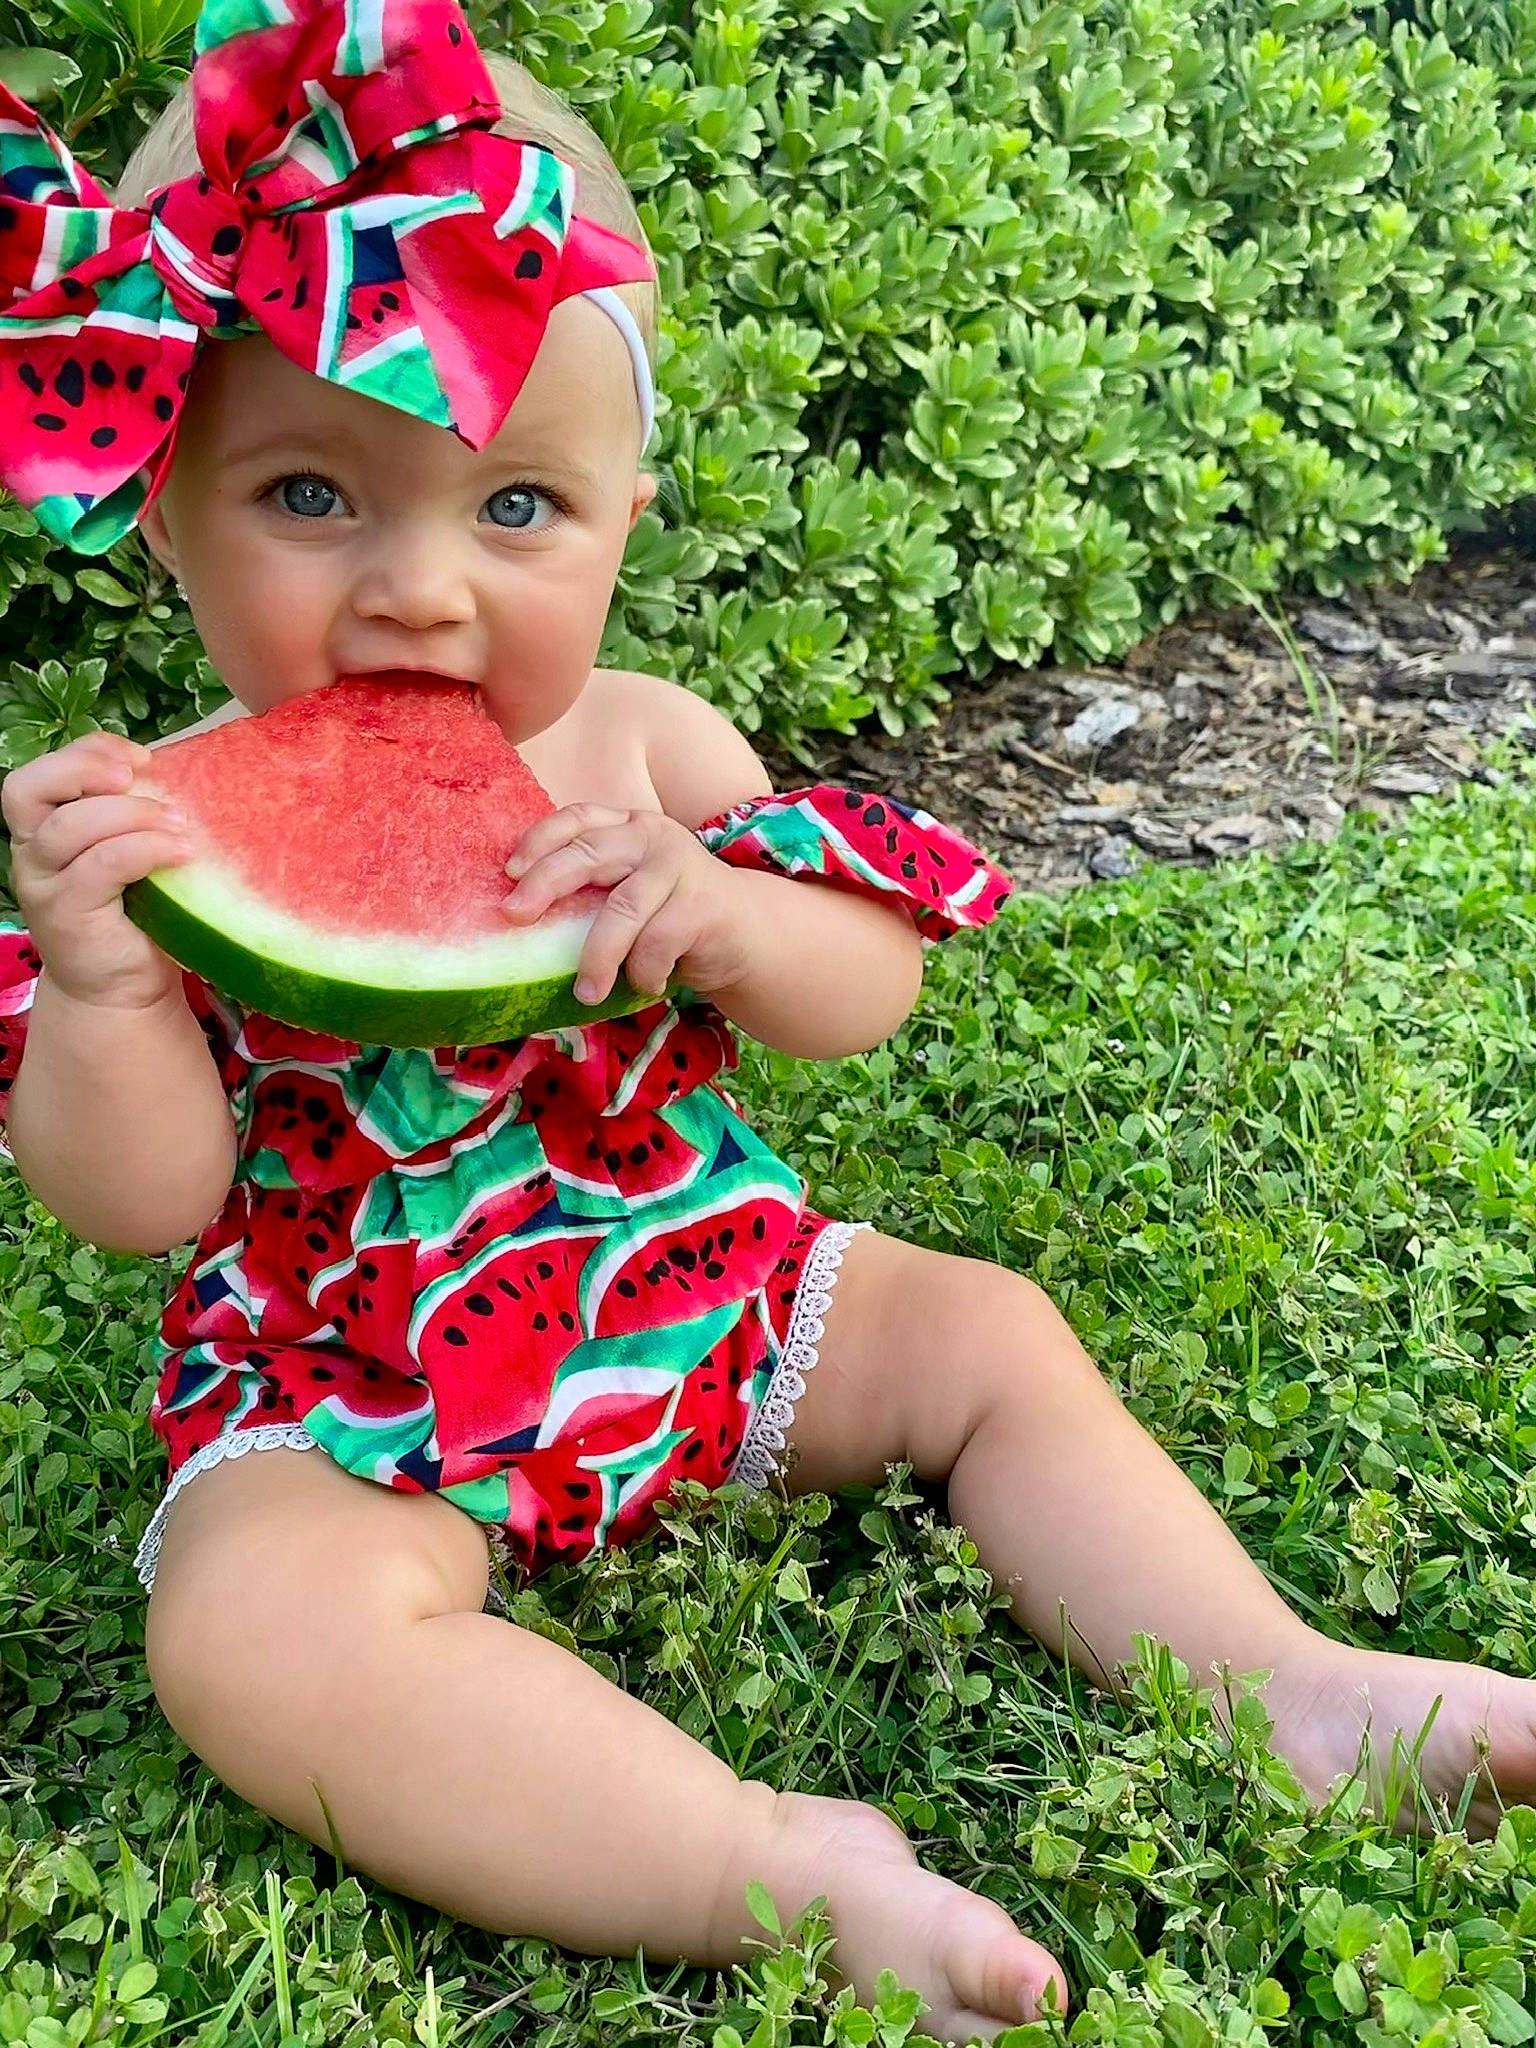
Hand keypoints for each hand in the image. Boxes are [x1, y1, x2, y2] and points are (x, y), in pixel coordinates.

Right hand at [1, 731, 194, 1010]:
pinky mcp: (66, 914)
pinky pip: (100, 866)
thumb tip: (180, 775)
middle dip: (86, 770)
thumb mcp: (129, 856)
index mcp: (41, 829)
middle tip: (140, 776)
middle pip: (30, 790)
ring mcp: (43, 885)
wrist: (121, 990)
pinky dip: (143, 849)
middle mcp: (31, 853)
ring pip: (69, 827)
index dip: (83, 752)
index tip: (140, 756)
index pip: (39, 774)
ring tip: (178, 823)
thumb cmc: (132, 916)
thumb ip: (132, 820)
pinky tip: (180, 852)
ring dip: (130, 814)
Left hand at [502, 803, 750, 1004]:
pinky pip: (656, 944)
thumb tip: (520, 921)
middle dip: (545, 885)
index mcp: (628, 826)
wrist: (746, 934)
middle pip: (588, 855)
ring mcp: (680, 867)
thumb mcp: (630, 892)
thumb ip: (592, 890)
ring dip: (597, 957)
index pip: (577, 819)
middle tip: (515, 916)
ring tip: (586, 992)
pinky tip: (647, 984)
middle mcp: (652, 837)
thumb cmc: (671, 917)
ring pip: (622, 909)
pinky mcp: (702, 905)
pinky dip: (644, 973)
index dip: (540, 841)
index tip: (509, 872)